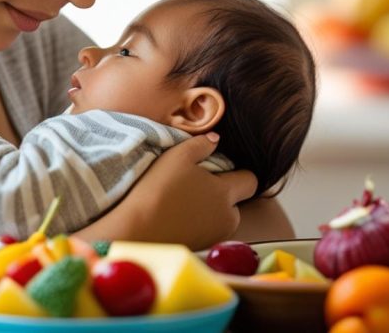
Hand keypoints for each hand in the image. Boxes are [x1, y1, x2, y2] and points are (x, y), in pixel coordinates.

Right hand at [74, 133, 257, 249]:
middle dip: (222, 195)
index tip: (221, 170)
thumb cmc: (158, 189)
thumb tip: (216, 139)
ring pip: (222, 218)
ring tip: (183, 203)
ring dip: (210, 211)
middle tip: (195, 186)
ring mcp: (216, 236)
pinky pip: (207, 232)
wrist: (138, 230)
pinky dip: (198, 225)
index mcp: (226, 193)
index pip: (251, 181)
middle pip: (236, 202)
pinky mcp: (202, 248)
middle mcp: (228, 218)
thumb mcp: (178, 156)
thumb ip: (201, 144)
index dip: (239, 173)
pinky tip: (177, 218)